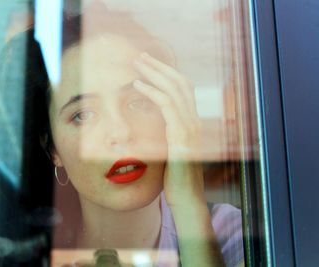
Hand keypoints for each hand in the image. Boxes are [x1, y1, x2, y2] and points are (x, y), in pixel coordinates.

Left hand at [133, 52, 224, 266]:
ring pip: (174, 89)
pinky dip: (152, 91)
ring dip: (154, 73)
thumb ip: (166, 135)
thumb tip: (154, 125)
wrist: (186, 198)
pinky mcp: (182, 136)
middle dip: (160, 66)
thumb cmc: (176, 177)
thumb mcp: (171, 151)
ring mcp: (190, 127)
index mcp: (192, 122)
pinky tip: (137, 85)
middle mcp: (194, 120)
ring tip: (137, 63)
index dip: (167, 73)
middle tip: (141, 56)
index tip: (150, 65)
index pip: (183, 89)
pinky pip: (167, 105)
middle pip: (180, 82)